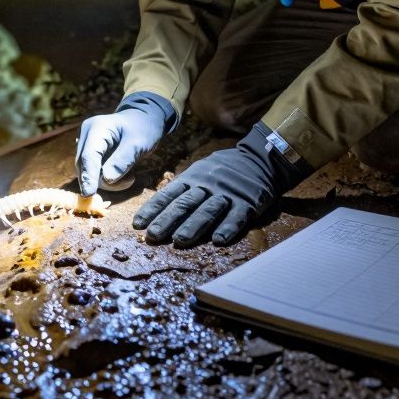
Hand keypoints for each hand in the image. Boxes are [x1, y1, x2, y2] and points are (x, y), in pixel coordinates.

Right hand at [76, 92, 174, 195]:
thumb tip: (107, 179)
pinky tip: (124, 175)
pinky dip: (107, 178)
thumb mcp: (138, 143)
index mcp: (96, 128)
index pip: (89, 156)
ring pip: (87, 171)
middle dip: (103, 180)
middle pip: (85, 166)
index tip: (89, 194)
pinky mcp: (89, 152)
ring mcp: (86, 143)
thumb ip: (122, 160)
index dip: (88, 176)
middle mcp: (86, 135)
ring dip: (108, 181)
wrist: (143, 118)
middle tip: (130, 181)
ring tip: (130, 177)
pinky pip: (92, 171)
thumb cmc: (143, 127)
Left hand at [133, 124, 311, 246]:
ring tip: (180, 240)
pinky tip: (219, 240)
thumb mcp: (199, 172)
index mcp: (193, 178)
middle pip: (185, 204)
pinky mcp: (248, 203)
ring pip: (208, 210)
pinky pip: (237, 216)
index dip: (153, 210)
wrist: (260, 159)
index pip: (169, 195)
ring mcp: (228, 194)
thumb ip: (182, 190)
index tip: (138, 225)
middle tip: (154, 236)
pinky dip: (228, 228)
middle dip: (168, 220)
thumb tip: (156, 211)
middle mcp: (207, 186)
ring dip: (194, 226)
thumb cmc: (222, 171)